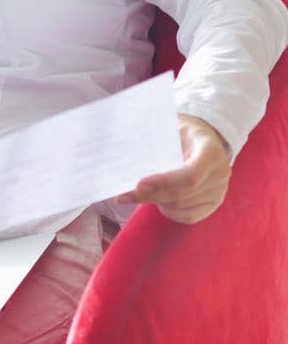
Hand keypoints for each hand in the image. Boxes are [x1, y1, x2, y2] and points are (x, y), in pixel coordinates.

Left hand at [114, 113, 231, 223]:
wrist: (205, 139)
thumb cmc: (183, 132)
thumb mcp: (172, 127)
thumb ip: (155, 140)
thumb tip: (127, 154)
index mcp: (211, 151)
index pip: (189, 176)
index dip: (164, 183)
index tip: (139, 184)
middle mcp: (220, 173)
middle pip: (182, 194)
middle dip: (150, 196)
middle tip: (124, 195)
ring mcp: (219, 191)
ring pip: (182, 207)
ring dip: (156, 202)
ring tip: (137, 194)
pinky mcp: (213, 204)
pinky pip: (189, 216)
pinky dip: (170, 212)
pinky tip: (158, 202)